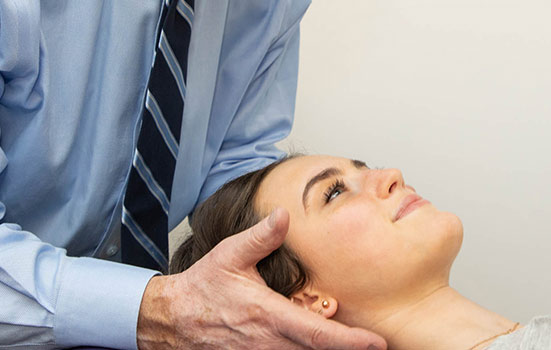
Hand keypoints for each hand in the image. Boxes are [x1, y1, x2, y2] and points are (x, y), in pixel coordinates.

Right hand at [136, 207, 386, 349]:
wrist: (171, 320)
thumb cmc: (203, 288)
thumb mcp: (229, 255)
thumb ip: (260, 238)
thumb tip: (284, 215)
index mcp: (267, 314)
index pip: (317, 334)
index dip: (350, 341)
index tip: (376, 342)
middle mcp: (267, 343)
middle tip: (379, 346)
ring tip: (355, 345)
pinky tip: (320, 347)